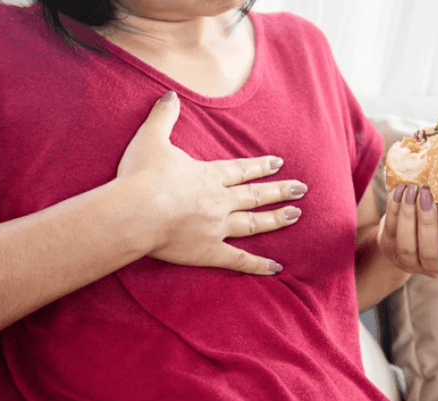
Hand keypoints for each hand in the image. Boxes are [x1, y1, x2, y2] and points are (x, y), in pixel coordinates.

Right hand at [116, 91, 305, 274]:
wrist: (135, 212)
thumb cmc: (141, 176)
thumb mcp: (151, 138)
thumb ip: (164, 116)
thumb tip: (171, 94)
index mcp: (209, 176)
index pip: (241, 170)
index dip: (261, 166)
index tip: (279, 163)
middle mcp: (220, 201)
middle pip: (255, 195)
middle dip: (280, 191)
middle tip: (302, 189)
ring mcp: (218, 227)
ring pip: (254, 223)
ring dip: (276, 219)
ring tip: (296, 215)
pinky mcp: (209, 251)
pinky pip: (239, 260)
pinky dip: (258, 265)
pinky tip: (276, 268)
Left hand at [377, 184, 437, 277]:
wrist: (415, 234)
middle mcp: (433, 267)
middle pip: (429, 252)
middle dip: (427, 222)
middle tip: (427, 195)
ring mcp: (408, 262)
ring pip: (406, 244)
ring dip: (408, 215)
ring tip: (412, 190)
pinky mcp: (389, 250)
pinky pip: (390, 230)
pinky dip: (394, 209)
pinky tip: (399, 191)